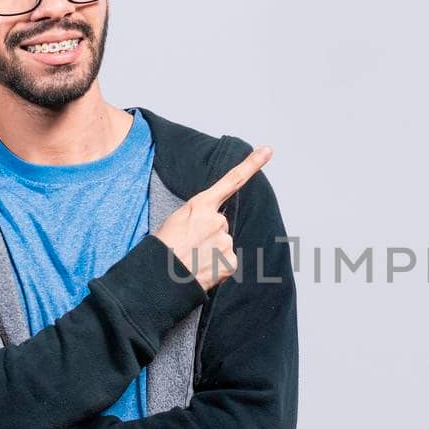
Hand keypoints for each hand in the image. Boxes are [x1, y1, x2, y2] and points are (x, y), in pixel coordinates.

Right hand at [152, 145, 272, 290]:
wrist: (160, 277)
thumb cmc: (162, 249)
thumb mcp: (175, 220)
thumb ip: (197, 216)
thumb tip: (207, 225)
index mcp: (200, 205)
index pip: (231, 180)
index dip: (252, 164)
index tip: (268, 151)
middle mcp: (217, 220)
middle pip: (221, 224)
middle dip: (209, 235)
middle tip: (190, 246)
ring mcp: (226, 240)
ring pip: (223, 244)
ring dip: (212, 252)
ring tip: (192, 259)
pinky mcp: (230, 261)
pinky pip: (227, 261)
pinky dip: (217, 267)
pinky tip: (202, 269)